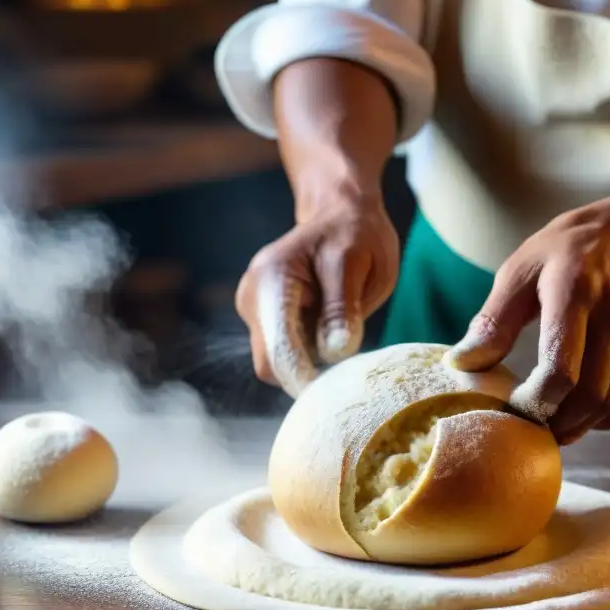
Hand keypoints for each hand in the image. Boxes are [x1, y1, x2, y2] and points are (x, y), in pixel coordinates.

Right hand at [235, 197, 399, 397]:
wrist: (341, 215)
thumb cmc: (353, 232)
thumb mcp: (356, 262)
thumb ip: (342, 307)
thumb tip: (335, 350)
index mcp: (271, 280)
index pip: (278, 348)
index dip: (304, 377)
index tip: (335, 393)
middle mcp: (253, 298)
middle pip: (271, 365)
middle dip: (308, 372)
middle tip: (350, 363)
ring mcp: (257, 312)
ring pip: (280, 364)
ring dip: (313, 363)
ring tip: (345, 332)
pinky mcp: (267, 322)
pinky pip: (288, 354)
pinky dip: (312, 355)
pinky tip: (334, 331)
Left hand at [447, 190, 609, 444]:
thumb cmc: (564, 253)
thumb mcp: (520, 270)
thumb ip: (493, 320)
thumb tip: (460, 364)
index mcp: (575, 295)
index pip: (562, 368)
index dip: (534, 400)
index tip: (507, 406)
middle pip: (588, 396)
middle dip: (551, 422)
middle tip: (520, 426)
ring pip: (606, 408)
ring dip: (572, 429)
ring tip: (541, 426)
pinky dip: (593, 423)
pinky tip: (568, 416)